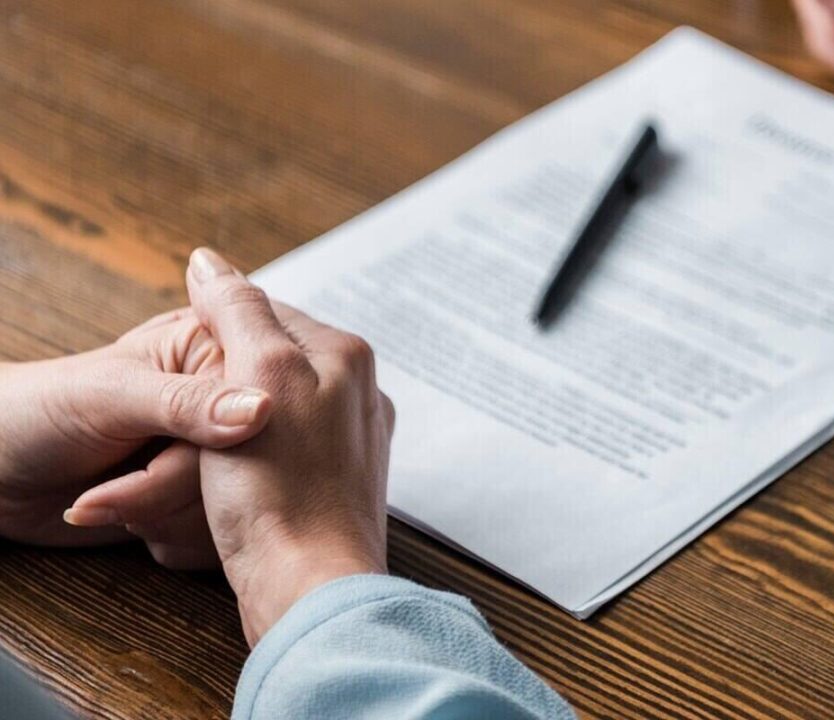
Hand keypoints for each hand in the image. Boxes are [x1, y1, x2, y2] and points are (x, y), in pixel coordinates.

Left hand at [0, 309, 271, 567]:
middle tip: (116, 491)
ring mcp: (215, 453)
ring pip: (238, 507)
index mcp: (214, 350)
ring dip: (167, 519)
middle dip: (174, 491)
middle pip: (247, 465)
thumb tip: (263, 410)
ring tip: (113, 501)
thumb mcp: (111, 398)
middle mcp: (225, 400)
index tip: (160, 461)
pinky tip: (134, 523)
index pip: (256, 407)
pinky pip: (222, 534)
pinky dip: (173, 541)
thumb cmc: (37, 412)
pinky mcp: (203, 498)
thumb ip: (187, 403)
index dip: (212, 449)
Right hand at [180, 248, 393, 644]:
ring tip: (189, 457)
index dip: (209, 328)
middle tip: (175, 421)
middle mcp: (357, 393)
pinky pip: (274, 457)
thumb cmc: (282, 489)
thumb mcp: (257, 376)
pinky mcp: (330, 488)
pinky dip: (237, 465)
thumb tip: (209, 261)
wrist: (310, 589)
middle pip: (265, 362)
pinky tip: (218, 486)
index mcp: (345, 355)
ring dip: (217, 429)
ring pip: (264, 411)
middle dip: (214, 384)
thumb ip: (239, 311)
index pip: (265, 310)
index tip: (174, 362)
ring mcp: (348, 443)